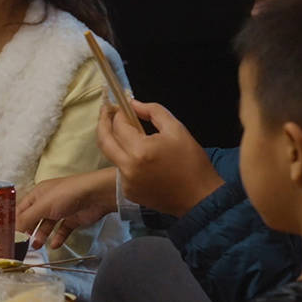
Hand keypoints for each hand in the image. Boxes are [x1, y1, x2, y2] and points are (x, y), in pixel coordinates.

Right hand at [16, 169, 118, 249]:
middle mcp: (48, 201)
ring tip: (36, 247)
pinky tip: (55, 245)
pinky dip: (58, 238)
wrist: (96, 195)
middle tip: (21, 244)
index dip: (14, 221)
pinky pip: (62, 230)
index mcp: (38, 194)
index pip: (21, 209)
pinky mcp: (73, 219)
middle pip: (33, 218)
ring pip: (47, 225)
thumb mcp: (42, 206)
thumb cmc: (66, 195)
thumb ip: (26, 219)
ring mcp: (61, 210)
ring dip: (41, 236)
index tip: (7, 235)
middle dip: (27, 231)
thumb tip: (11, 231)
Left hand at [96, 99, 223, 216]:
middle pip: (103, 141)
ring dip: (115, 141)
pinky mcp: (128, 192)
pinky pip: (120, 170)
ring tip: (125, 131)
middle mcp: (127, 167)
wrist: (199, 197)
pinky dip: (125, 159)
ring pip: (111, 155)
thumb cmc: (191, 161)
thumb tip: (133, 104)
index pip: (118, 126)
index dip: (119, 114)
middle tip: (105, 111)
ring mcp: (126, 182)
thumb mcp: (177, 129)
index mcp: (139, 151)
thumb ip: (153, 111)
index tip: (122, 107)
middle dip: (102, 123)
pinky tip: (138, 155)